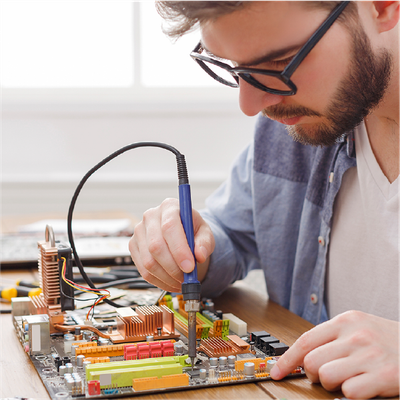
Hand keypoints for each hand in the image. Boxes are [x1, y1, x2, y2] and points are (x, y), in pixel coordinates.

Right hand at [129, 198, 214, 291]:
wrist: (181, 233)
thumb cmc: (193, 231)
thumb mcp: (205, 233)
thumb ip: (205, 243)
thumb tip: (200, 255)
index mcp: (169, 206)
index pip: (169, 227)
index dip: (179, 250)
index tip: (190, 267)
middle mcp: (150, 216)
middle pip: (156, 246)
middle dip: (173, 267)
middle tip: (187, 278)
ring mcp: (139, 231)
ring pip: (148, 261)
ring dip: (167, 277)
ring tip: (181, 282)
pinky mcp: (133, 246)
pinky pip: (143, 270)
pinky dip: (159, 281)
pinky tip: (171, 282)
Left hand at [270, 310, 399, 398]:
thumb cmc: (386, 339)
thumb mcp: (358, 328)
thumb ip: (331, 338)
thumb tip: (302, 358)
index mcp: (345, 321)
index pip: (305, 340)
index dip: (287, 360)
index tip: (277, 372)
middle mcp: (355, 335)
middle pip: (312, 362)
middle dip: (315, 375)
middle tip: (329, 375)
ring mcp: (370, 355)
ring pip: (327, 377)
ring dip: (333, 385)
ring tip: (348, 380)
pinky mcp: (385, 375)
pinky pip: (350, 393)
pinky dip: (353, 395)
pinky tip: (365, 387)